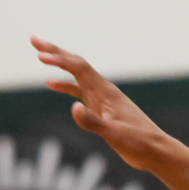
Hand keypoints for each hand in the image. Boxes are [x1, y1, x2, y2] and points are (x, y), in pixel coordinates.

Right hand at [32, 37, 173, 172]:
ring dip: (58, 63)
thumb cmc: (138, 142)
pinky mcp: (101, 107)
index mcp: (105, 92)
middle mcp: (102, 89)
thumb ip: (93, 122)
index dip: (59, 59)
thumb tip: (73, 108)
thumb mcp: (115, 134)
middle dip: (54, 50)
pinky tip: (51, 84)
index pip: (78, 68)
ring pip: (76, 74)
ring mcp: (101, 97)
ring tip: (39, 54)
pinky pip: (79, 90)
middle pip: (75, 63)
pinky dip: (64, 84)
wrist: (155, 151)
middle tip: (33, 38)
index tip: (39, 55)